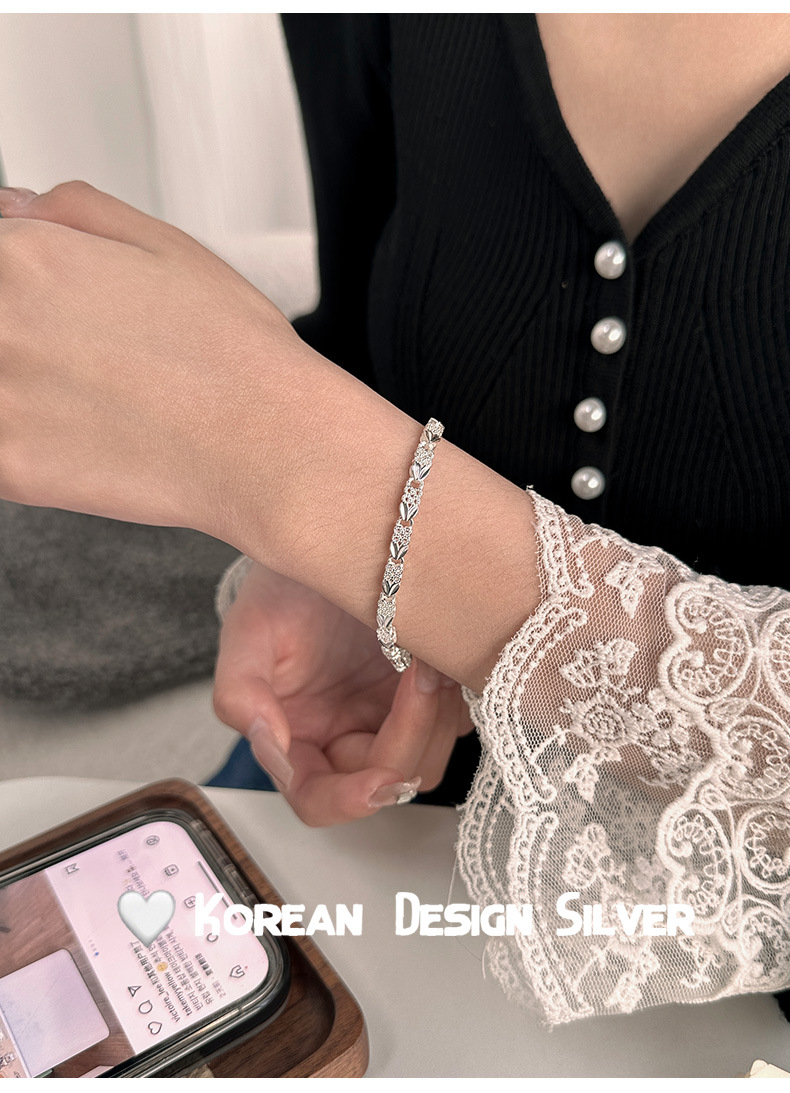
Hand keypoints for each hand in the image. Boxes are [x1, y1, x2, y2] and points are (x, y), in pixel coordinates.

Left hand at [0, 181, 300, 536]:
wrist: (271, 446)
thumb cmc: (234, 354)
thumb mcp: (165, 243)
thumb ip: (74, 212)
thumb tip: (13, 211)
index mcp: (24, 256)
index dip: (21, 293)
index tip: (50, 317)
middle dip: (26, 342)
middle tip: (82, 365)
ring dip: (22, 393)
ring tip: (84, 403)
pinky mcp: (8, 467)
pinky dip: (24, 447)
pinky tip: (77, 443)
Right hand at [212, 561, 473, 824]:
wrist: (327, 535)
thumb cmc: (282, 585)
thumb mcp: (250, 629)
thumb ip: (241, 695)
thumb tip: (271, 749)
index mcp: (297, 736)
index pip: (319, 798)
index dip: (350, 802)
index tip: (379, 780)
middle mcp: (347, 735)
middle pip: (388, 777)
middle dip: (410, 734)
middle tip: (417, 673)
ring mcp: (391, 715)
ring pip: (430, 754)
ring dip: (437, 714)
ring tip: (427, 655)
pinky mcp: (428, 691)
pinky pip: (456, 719)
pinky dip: (456, 695)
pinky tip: (441, 652)